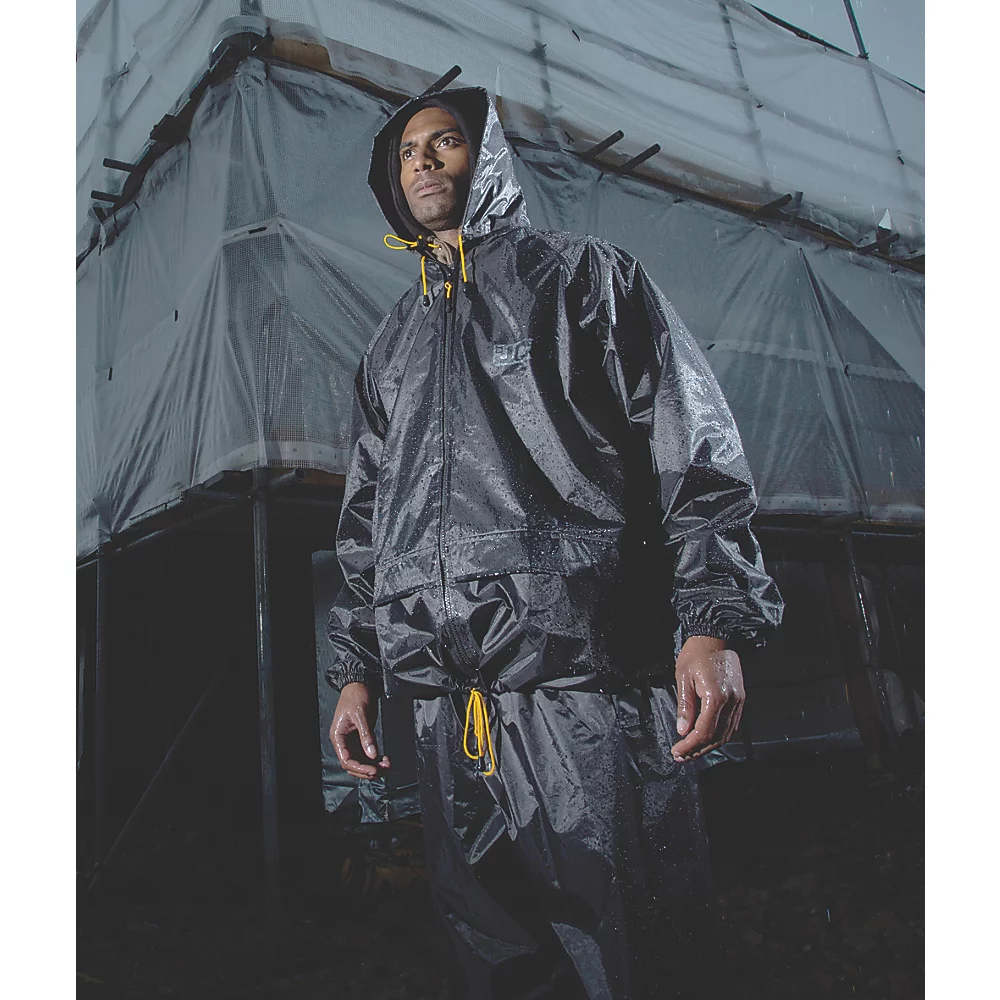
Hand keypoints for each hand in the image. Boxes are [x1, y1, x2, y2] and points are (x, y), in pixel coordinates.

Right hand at [329, 682, 390, 779]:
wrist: (360, 683)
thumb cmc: (356, 695)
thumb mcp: (361, 715)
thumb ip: (366, 736)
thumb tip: (372, 755)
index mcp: (338, 737)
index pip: (346, 760)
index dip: (359, 768)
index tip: (373, 770)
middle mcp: (344, 741)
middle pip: (353, 764)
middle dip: (367, 770)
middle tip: (382, 771)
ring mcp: (352, 740)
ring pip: (361, 760)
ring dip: (373, 765)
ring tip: (387, 766)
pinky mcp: (361, 737)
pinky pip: (367, 753)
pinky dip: (375, 758)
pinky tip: (385, 759)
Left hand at [671, 636, 744, 761]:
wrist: (717, 635)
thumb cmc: (697, 653)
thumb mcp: (683, 677)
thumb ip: (684, 706)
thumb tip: (682, 731)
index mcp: (716, 697)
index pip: (703, 732)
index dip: (689, 746)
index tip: (677, 752)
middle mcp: (731, 702)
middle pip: (716, 737)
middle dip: (698, 750)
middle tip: (681, 756)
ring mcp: (739, 701)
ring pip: (726, 734)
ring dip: (708, 746)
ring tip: (691, 751)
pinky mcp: (740, 698)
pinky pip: (731, 725)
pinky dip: (719, 736)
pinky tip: (706, 738)